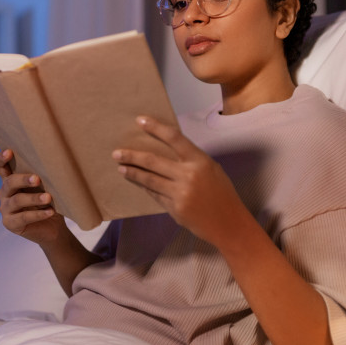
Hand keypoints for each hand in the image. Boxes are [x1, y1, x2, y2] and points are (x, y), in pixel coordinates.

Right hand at [0, 149, 67, 244]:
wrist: (53, 227)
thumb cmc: (49, 202)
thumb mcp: (45, 187)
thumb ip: (42, 177)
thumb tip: (52, 163)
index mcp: (11, 180)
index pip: (0, 167)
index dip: (1, 159)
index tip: (9, 151)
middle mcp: (4, 193)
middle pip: (9, 182)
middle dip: (23, 179)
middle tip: (37, 179)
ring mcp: (5, 209)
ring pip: (17, 200)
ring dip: (34, 198)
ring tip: (48, 198)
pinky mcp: (10, 223)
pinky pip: (23, 217)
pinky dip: (38, 214)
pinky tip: (50, 212)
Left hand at [112, 116, 248, 245]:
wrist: (229, 224)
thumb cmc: (222, 193)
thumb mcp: (211, 169)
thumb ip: (190, 160)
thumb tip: (166, 150)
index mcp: (200, 161)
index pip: (174, 138)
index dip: (155, 127)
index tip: (140, 120)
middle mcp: (188, 175)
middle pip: (153, 161)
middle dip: (132, 156)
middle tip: (117, 153)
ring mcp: (180, 194)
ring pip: (149, 180)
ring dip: (133, 173)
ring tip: (121, 168)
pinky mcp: (174, 209)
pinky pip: (155, 195)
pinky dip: (146, 188)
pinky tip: (138, 183)